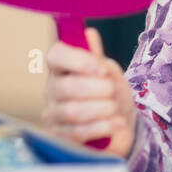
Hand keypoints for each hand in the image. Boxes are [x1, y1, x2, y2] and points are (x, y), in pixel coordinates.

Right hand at [43, 27, 137, 157]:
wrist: (119, 124)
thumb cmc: (110, 94)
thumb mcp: (108, 72)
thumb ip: (96, 56)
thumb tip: (89, 33)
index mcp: (61, 67)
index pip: (55, 55)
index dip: (78, 60)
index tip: (101, 69)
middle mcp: (52, 90)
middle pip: (66, 87)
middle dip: (97, 89)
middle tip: (113, 90)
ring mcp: (53, 114)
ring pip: (73, 111)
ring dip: (102, 108)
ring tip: (116, 107)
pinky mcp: (61, 137)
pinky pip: (78, 133)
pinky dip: (102, 126)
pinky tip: (117, 122)